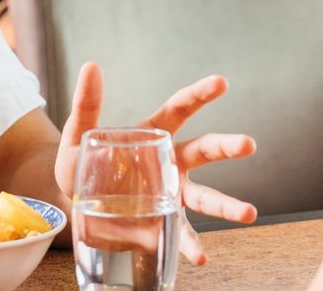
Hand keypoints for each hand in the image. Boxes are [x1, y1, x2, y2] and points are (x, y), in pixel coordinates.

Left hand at [55, 62, 257, 264]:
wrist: (73, 201)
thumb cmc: (80, 161)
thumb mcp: (79, 132)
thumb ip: (88, 103)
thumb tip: (91, 66)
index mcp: (153, 133)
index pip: (180, 109)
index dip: (200, 94)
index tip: (221, 82)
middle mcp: (171, 161)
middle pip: (203, 150)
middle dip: (227, 147)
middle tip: (248, 144)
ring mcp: (171, 192)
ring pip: (204, 195)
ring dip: (226, 205)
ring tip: (249, 213)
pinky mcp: (162, 220)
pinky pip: (181, 232)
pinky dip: (191, 244)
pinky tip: (200, 256)